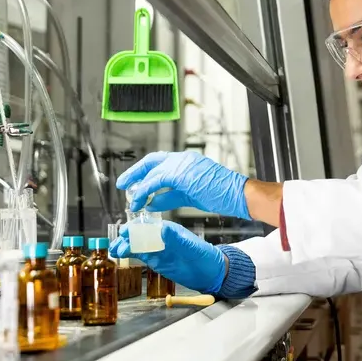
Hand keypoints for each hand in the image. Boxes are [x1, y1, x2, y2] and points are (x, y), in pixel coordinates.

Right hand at [110, 221, 227, 294]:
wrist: (209, 272)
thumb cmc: (204, 256)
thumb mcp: (190, 247)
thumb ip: (176, 239)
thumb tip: (163, 229)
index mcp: (168, 230)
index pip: (148, 225)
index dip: (136, 228)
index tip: (126, 232)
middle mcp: (160, 237)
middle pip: (139, 234)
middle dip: (127, 238)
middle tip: (118, 244)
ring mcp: (156, 248)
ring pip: (136, 244)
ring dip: (125, 246)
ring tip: (115, 250)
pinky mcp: (155, 259)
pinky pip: (139, 254)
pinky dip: (129, 254)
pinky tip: (120, 255)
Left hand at [117, 151, 249, 219]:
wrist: (238, 195)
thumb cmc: (222, 196)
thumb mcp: (191, 196)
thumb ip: (170, 196)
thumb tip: (152, 202)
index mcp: (188, 161)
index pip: (160, 161)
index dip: (145, 171)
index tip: (134, 181)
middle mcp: (184, 158)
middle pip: (152, 160)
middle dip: (136, 172)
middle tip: (123, 183)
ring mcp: (183, 164)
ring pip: (152, 171)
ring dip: (139, 186)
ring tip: (132, 199)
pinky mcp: (181, 174)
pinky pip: (156, 181)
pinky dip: (145, 191)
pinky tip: (141, 201)